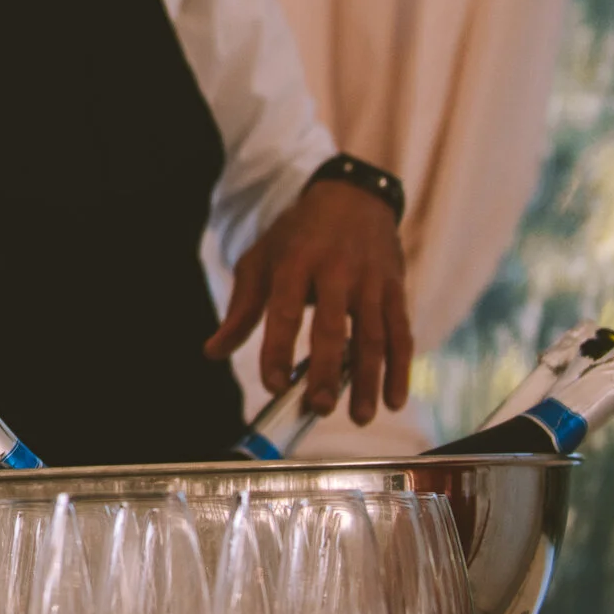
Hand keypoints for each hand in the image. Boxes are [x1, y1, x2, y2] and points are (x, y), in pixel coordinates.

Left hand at [203, 178, 411, 423]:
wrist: (352, 197)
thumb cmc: (298, 236)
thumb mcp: (262, 260)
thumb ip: (241, 310)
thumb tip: (212, 352)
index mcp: (295, 262)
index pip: (284, 311)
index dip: (277, 350)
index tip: (273, 385)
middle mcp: (335, 271)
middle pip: (331, 328)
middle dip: (325, 371)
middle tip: (318, 407)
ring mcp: (370, 281)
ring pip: (372, 337)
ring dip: (366, 380)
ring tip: (357, 416)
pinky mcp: (396, 289)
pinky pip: (401, 333)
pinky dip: (400, 369)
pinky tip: (393, 400)